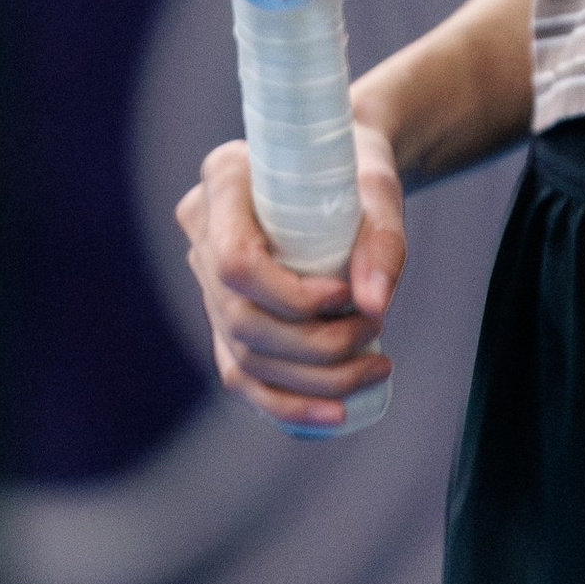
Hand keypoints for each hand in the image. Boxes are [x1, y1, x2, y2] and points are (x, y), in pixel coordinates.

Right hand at [174, 120, 406, 430]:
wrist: (340, 170)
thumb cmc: (355, 169)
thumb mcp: (377, 189)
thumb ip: (382, 241)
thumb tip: (374, 305)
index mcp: (224, 180)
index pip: (235, 262)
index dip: (288, 296)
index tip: (343, 295)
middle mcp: (202, 230)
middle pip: (240, 318)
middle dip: (313, 345)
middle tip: (376, 329)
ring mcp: (206, 279)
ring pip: (242, 356)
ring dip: (311, 380)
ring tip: (375, 366)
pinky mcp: (224, 316)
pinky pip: (241, 377)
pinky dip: (286, 404)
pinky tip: (334, 414)